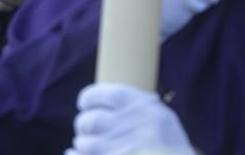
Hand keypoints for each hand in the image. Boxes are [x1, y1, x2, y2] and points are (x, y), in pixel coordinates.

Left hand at [68, 83, 192, 154]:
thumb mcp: (163, 120)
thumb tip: (98, 100)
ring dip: (82, 143)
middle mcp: (134, 128)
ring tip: (87, 145)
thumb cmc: (171, 148)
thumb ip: (136, 107)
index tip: (84, 103)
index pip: (107, 94)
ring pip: (85, 143)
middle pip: (91, 120)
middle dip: (83, 124)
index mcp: (146, 110)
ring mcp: (122, 150)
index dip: (89, 97)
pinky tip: (74, 153)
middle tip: (84, 128)